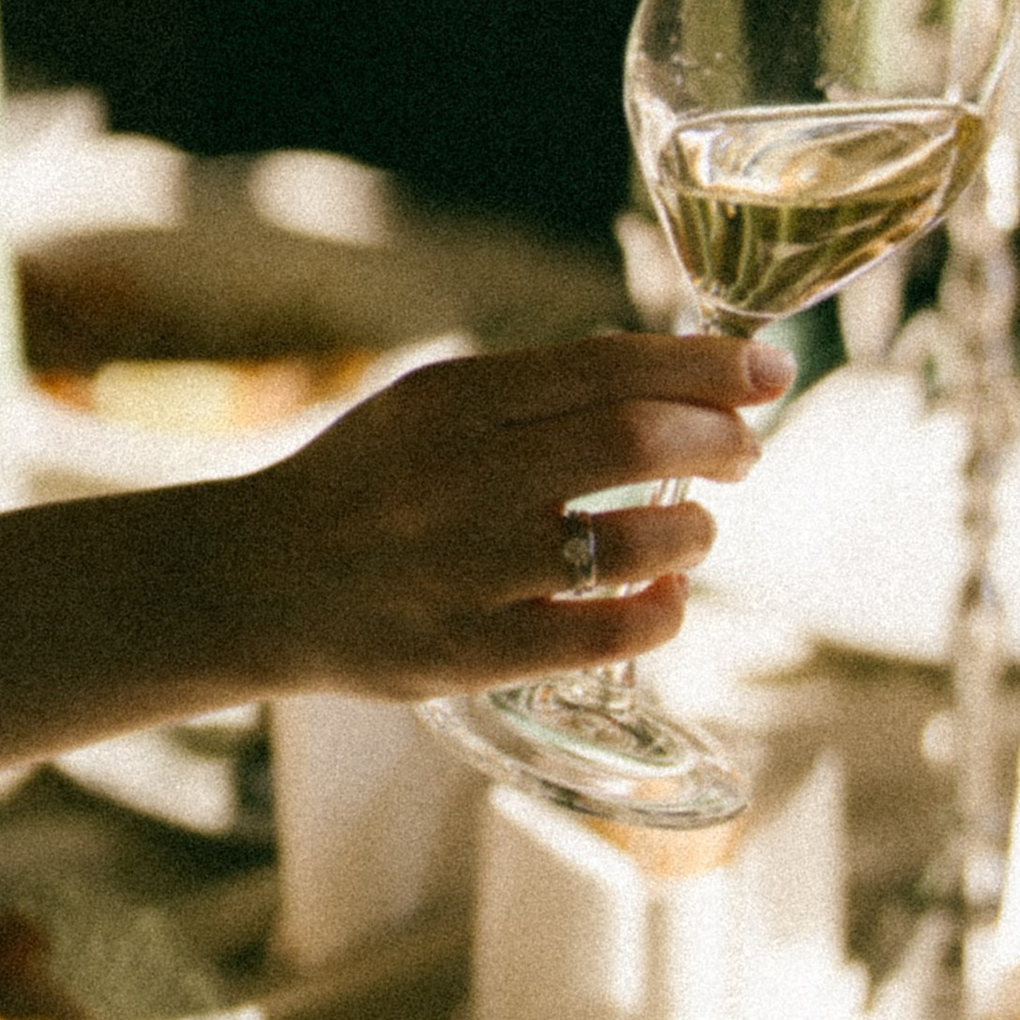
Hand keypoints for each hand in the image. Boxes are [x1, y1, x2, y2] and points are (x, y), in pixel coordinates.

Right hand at [239, 329, 792, 697]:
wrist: (253, 583)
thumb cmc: (365, 484)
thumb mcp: (427, 405)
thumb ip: (533, 393)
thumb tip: (670, 378)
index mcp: (452, 399)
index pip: (610, 364)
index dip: (707, 365)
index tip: (765, 371)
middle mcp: (460, 476)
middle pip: (636, 438)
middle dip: (720, 438)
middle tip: (745, 450)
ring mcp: (467, 570)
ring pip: (633, 540)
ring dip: (694, 527)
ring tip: (695, 526)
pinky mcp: (470, 655)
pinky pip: (604, 634)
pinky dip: (661, 609)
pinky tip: (667, 594)